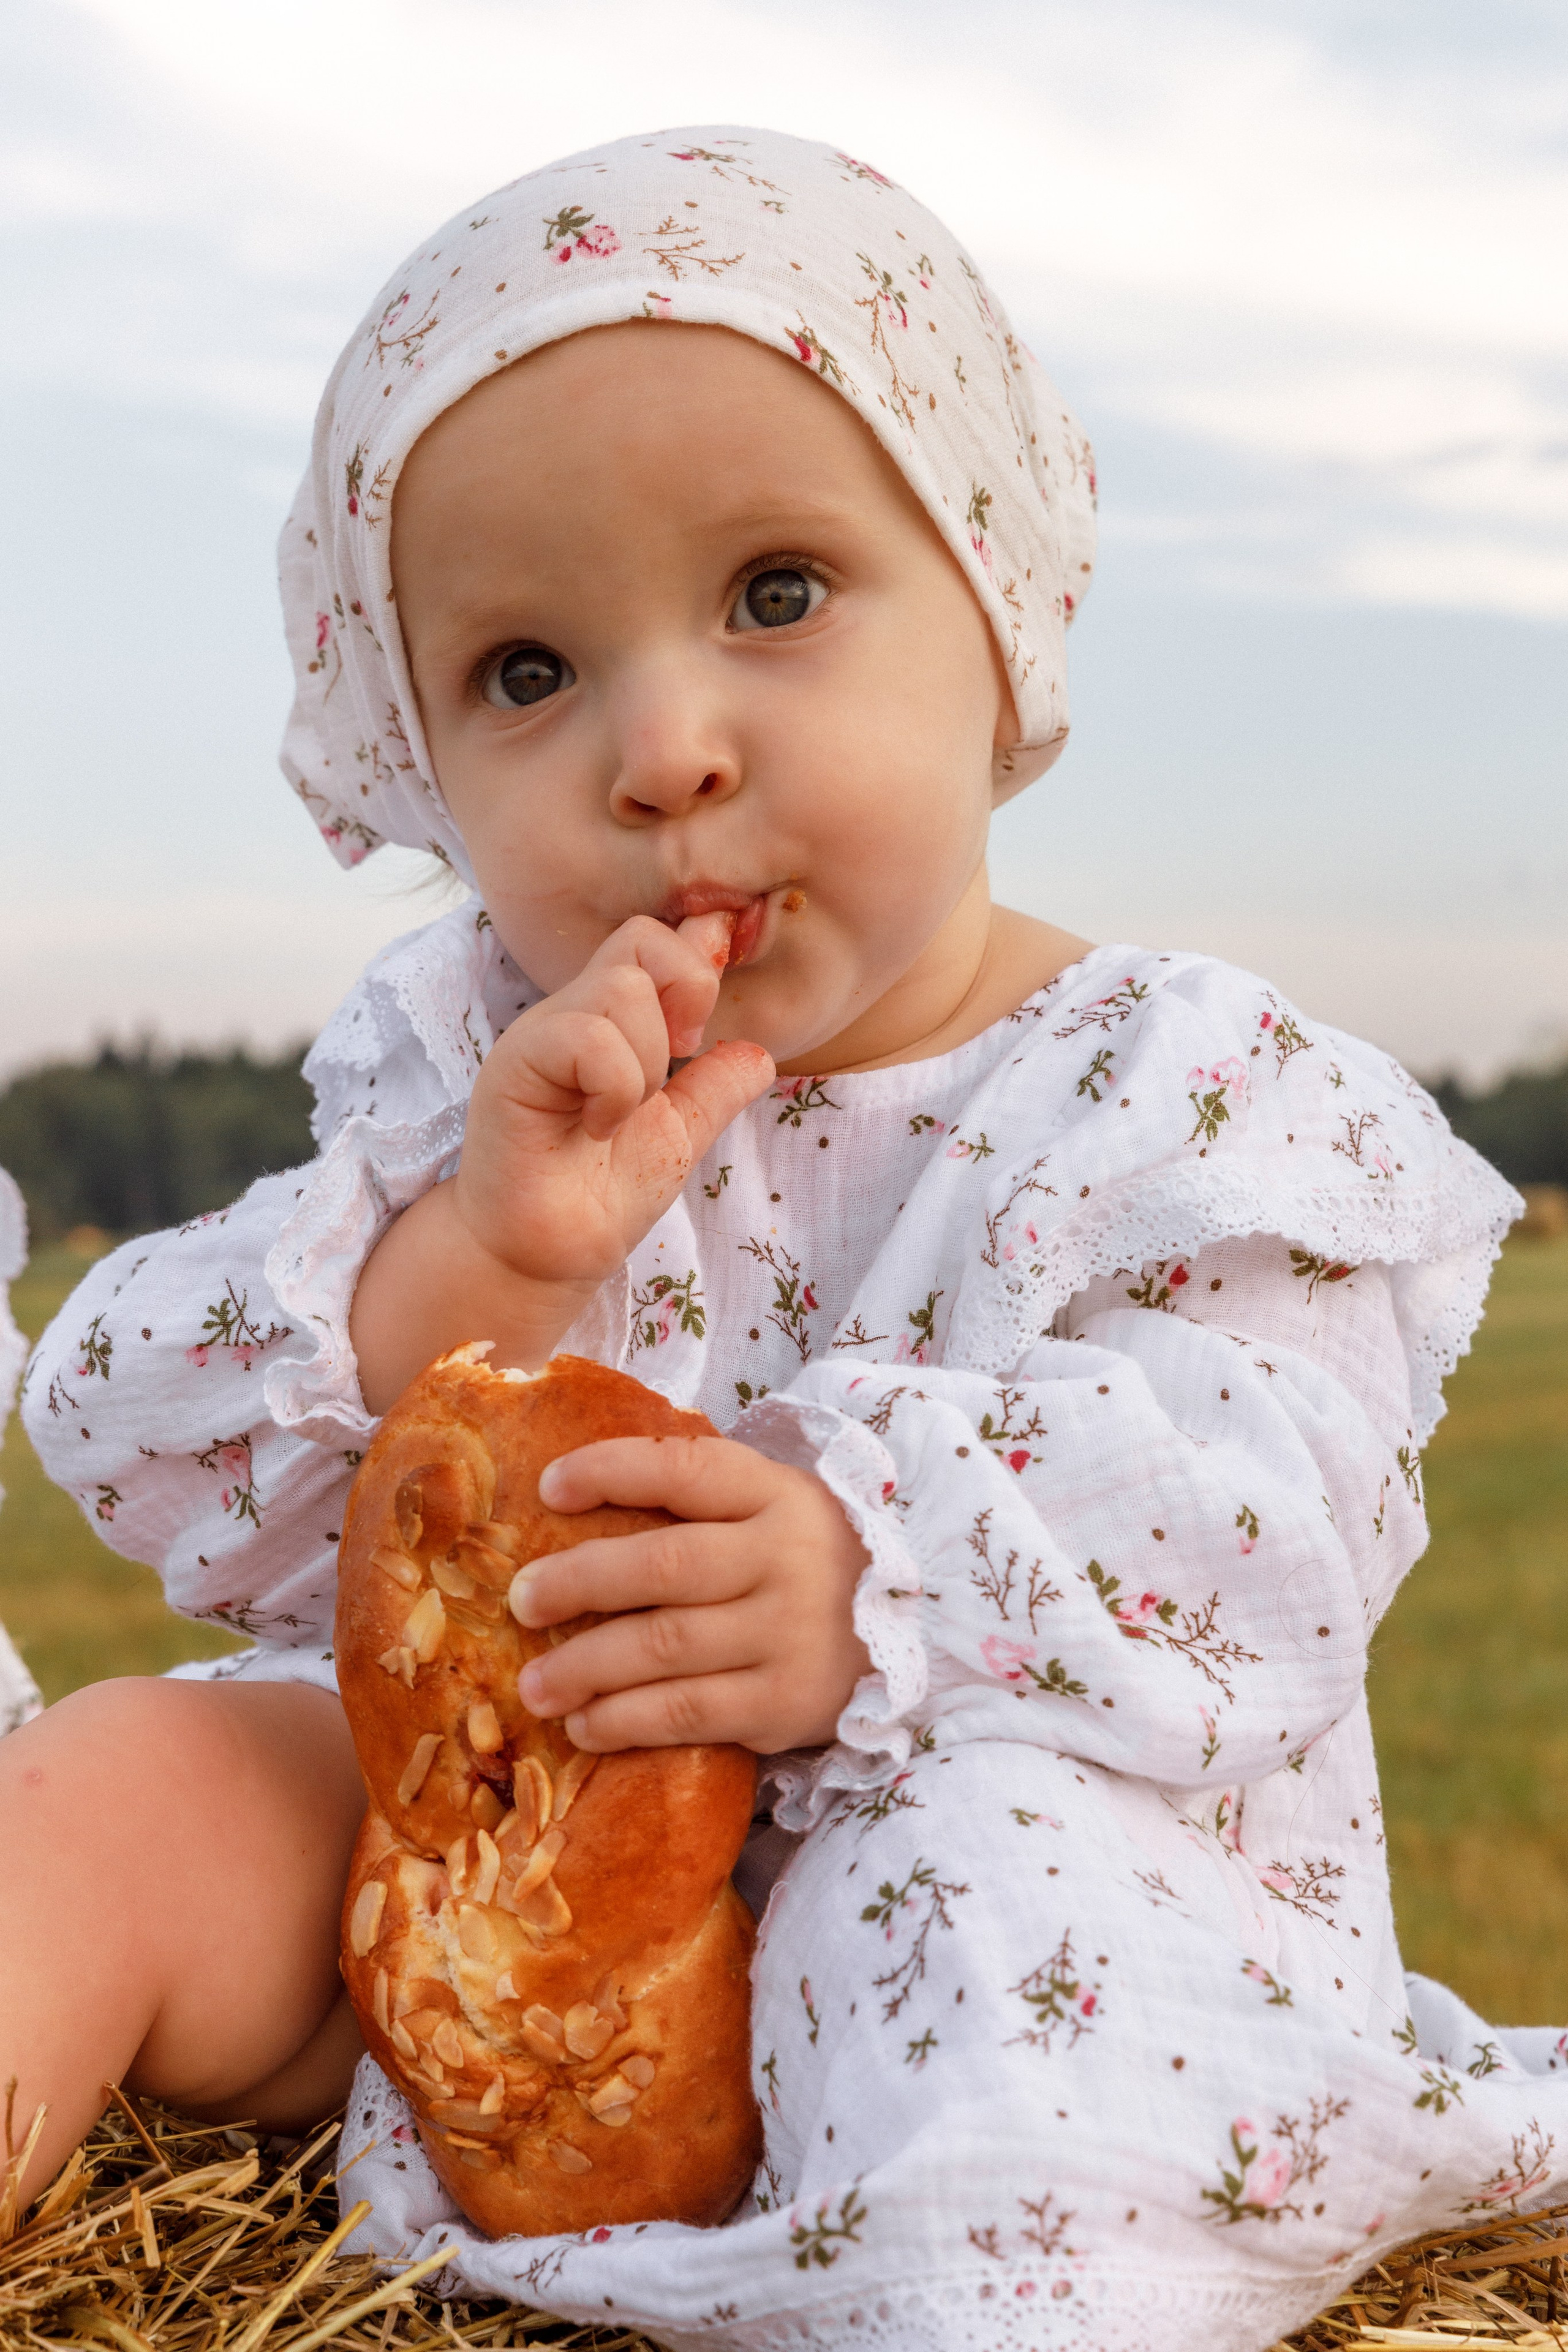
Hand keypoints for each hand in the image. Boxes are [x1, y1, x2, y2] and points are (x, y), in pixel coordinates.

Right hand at [351, 914, 773, 1408]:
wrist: (548, 1253)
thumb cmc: (600, 1195)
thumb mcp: (680, 1133)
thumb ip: (715, 1087)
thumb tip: (761, 1053)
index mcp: (612, 1022)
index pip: (656, 942)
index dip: (699, 952)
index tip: (704, 1029)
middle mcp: (574, 1015)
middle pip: (643, 939)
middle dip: (686, 997)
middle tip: (675, 1064)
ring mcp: (542, 1034)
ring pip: (622, 988)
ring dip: (646, 1061)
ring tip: (622, 1115)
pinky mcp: (515, 1063)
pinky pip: (586, 1035)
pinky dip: (614, 1086)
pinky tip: (597, 1127)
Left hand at [511, 1436, 871, 1754]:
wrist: (911, 1632)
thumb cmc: (805, 1561)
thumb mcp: (771, 1507)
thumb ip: (696, 1500)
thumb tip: (569, 1501)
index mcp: (776, 1493)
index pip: (684, 1469)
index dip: (610, 1471)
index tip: (548, 1488)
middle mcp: (785, 1557)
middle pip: (664, 1565)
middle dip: (579, 1582)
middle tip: (521, 1601)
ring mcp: (788, 1633)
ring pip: (665, 1647)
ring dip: (586, 1666)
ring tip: (534, 1685)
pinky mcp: (785, 1704)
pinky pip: (688, 1712)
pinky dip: (625, 1721)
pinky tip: (585, 1725)